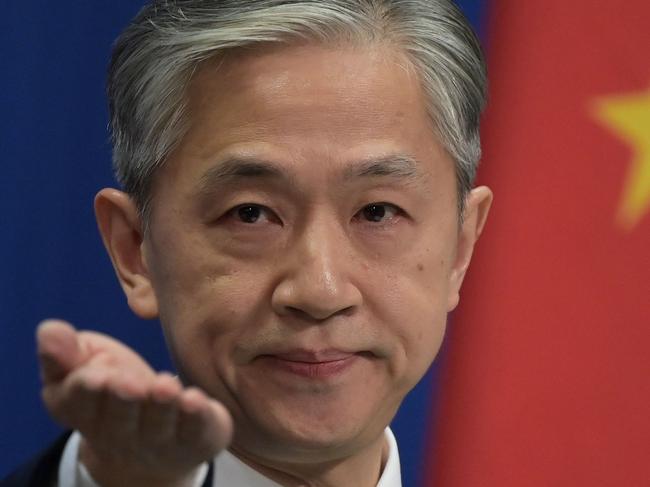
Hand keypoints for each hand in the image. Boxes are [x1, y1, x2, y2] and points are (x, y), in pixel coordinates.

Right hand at [37, 319, 232, 486]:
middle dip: (123, 399)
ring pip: (158, 424)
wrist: (152, 446)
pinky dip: (195, 416)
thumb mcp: (85, 366)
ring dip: (161, 405)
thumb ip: (65, 352)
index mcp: (84, 411)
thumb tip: (48, 330)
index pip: (78, 402)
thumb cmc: (115, 389)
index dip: (87, 389)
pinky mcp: (195, 440)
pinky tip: (195, 400)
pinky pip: (195, 431)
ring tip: (166, 387)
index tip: (96, 374)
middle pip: (119, 417)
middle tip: (130, 383)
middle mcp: (119, 433)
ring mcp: (158, 441)